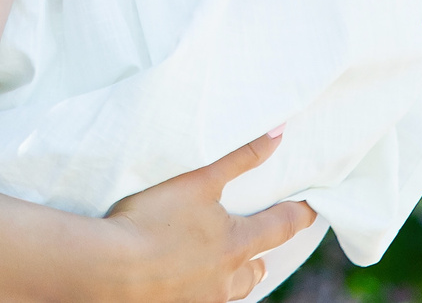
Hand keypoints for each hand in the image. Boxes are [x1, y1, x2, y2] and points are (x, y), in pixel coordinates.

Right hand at [100, 129, 315, 302]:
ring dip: (235, 277)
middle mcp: (227, 277)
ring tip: (225, 266)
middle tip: (260, 248)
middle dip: (260, 257)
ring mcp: (203, 297)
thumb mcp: (197, 180)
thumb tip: (278, 134)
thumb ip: (239, 157)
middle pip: (256, 269)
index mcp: (237, 244)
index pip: (282, 227)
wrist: (111, 268)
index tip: (310, 208)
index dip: (299, 215)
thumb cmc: (153, 220)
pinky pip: (202, 297)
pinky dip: (203, 286)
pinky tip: (188, 279)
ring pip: (232, 290)